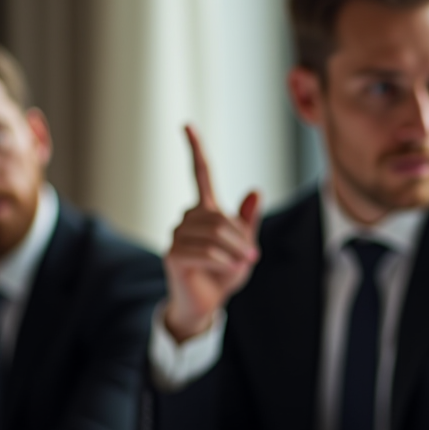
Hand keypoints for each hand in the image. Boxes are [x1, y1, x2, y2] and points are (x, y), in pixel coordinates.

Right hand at [163, 125, 261, 342]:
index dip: (195, 150)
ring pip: (214, 233)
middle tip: (252, 255)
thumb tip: (256, 190)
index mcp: (204, 211)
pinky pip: (205, 250)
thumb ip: (248, 221)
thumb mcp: (244, 246)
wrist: (208, 303)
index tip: (187, 125)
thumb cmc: (224, 273)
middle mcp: (186, 218)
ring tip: (242, 264)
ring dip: (235, 250)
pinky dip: (224, 261)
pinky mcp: (172, 254)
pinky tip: (229, 269)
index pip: (200, 174)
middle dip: (241, 237)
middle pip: (220, 216)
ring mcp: (176, 235)